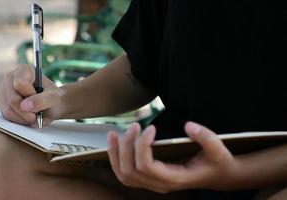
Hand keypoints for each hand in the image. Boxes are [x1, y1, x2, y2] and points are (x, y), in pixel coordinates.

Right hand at [0, 65, 63, 125]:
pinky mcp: (2, 104)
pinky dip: (19, 121)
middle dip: (28, 111)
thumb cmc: (53, 99)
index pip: (20, 84)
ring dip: (24, 118)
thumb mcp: (54, 98)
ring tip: (34, 116)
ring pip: (8, 110)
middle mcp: (10, 78)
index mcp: (24, 70)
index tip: (40, 97)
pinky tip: (27, 118)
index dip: (30, 95)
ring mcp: (3, 91)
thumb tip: (24, 105)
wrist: (51, 106)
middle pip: (13, 99)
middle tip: (38, 113)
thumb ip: (42, 100)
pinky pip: (6, 116)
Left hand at [107, 122, 240, 192]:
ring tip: (113, 134)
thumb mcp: (219, 150)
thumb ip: (207, 138)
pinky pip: (126, 174)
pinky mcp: (150, 178)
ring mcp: (153, 183)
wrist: (220, 176)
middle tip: (134, 125)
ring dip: (115, 154)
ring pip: (124, 175)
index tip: (151, 127)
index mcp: (175, 179)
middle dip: (127, 146)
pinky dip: (117, 159)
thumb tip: (188, 125)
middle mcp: (160, 184)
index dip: (142, 146)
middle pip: (130, 170)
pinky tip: (116, 143)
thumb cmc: (218, 163)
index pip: (146, 166)